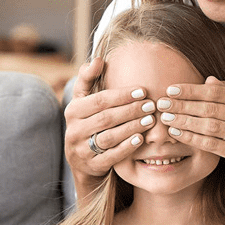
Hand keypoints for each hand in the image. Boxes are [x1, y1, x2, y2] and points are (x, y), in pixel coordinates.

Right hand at [64, 57, 156, 187]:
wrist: (81, 160)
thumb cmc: (87, 121)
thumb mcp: (83, 100)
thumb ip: (88, 79)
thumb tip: (98, 59)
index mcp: (73, 110)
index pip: (100, 100)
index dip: (122, 95)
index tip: (143, 91)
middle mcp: (74, 130)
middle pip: (106, 118)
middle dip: (131, 111)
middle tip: (152, 105)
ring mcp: (81, 150)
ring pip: (110, 137)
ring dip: (132, 127)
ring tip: (151, 120)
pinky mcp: (92, 165)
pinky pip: (111, 156)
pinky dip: (127, 147)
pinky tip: (141, 138)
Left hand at [155, 77, 224, 191]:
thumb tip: (208, 80)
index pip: (216, 92)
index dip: (191, 90)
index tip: (170, 90)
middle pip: (211, 107)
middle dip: (183, 105)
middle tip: (162, 104)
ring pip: (210, 125)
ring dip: (185, 121)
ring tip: (167, 118)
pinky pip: (212, 144)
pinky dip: (192, 138)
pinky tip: (177, 134)